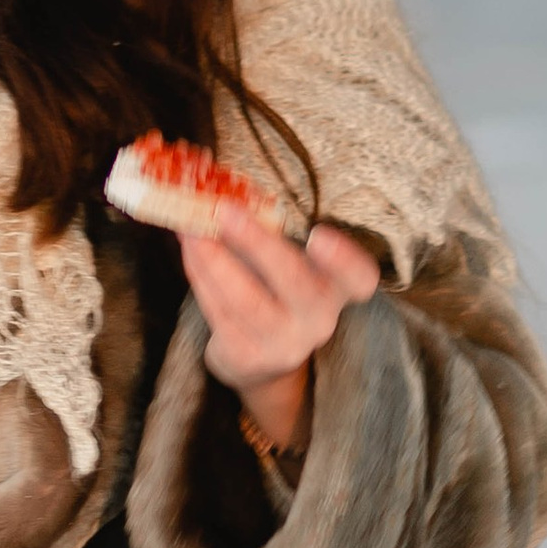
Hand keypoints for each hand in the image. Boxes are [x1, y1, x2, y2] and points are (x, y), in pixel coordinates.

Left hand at [187, 213, 378, 453]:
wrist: (259, 356)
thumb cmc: (273, 289)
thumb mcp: (284, 261)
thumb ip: (267, 230)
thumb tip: (219, 191)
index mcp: (337, 288)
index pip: (358, 278)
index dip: (344, 259)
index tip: (319, 236)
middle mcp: (319, 319)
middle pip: (294, 282)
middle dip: (258, 243)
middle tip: (226, 210)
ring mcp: (285, 343)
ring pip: (245, 299)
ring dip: (212, 258)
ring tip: (190, 227)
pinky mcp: (248, 356)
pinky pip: (219, 311)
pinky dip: (200, 274)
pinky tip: (189, 250)